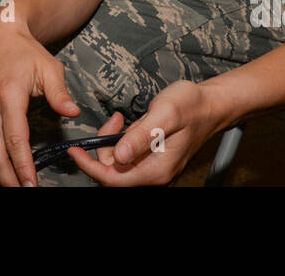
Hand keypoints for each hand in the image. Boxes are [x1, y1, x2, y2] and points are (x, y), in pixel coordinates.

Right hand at [0, 12, 80, 185]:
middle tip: (24, 190)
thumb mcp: (49, 68)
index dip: (24, 167)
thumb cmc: (25, 53)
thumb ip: (60, 93)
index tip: (32, 184)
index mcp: (9, 95)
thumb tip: (73, 112)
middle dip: (9, 178)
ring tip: (14, 180)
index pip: (15, 140)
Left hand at [68, 80, 223, 185]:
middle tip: (116, 120)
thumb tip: (119, 157)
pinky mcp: (152, 161)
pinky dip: (123, 141)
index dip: (90, 166)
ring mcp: (154, 170)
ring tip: (125, 120)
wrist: (210, 105)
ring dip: (114, 142)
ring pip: (119, 164)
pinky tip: (131, 125)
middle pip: (113, 173)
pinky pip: (128, 157)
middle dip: (106, 146)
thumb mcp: (164, 114)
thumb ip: (140, 136)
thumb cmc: (191, 106)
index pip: (113, 180)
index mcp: (156, 171)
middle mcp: (155, 175)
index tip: (74, 151)